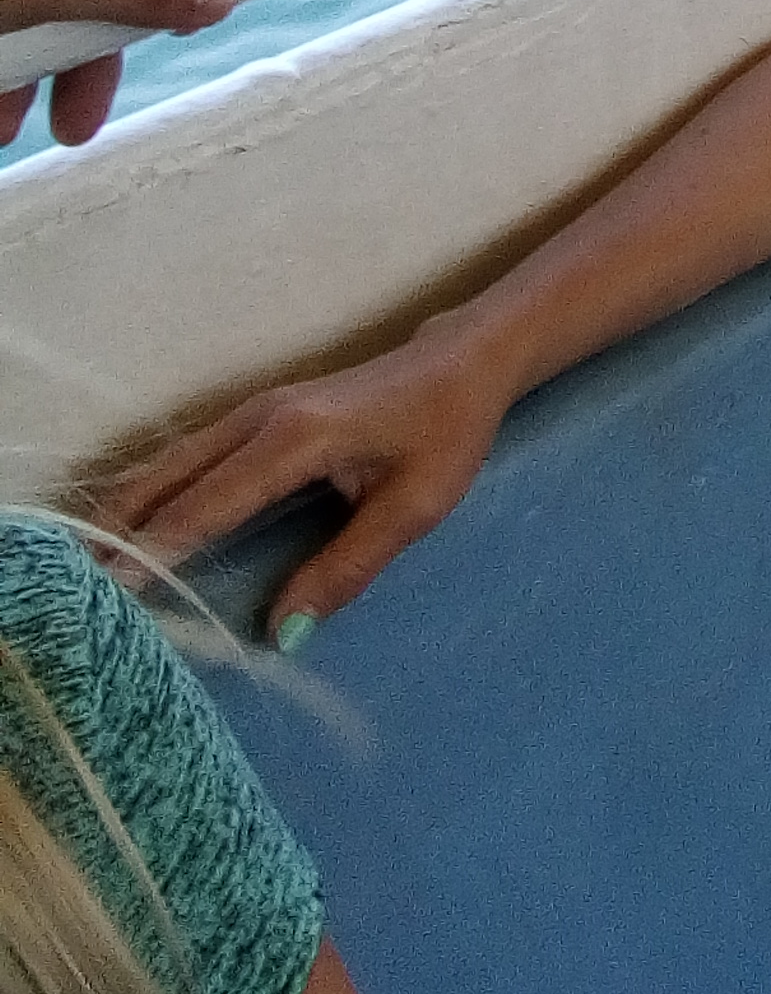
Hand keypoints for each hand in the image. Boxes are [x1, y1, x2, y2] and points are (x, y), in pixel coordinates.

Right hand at [102, 318, 510, 649]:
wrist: (466, 362)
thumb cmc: (447, 432)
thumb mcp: (414, 507)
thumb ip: (347, 568)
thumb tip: (284, 631)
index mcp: (295, 439)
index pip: (211, 503)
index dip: (161, 548)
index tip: (117, 589)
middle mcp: (261, 418)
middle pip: (172, 475)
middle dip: (123, 525)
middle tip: (82, 579)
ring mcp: (258, 409)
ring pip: (175, 459)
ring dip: (132, 503)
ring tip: (92, 556)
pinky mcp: (262, 414)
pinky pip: (194, 453)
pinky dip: (157, 485)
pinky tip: (139, 516)